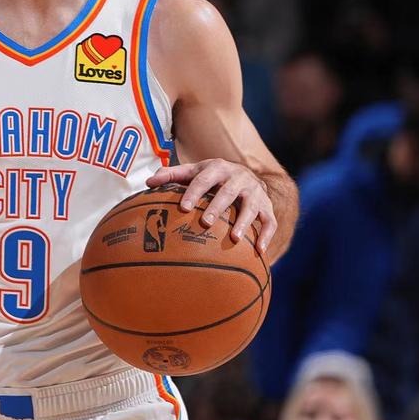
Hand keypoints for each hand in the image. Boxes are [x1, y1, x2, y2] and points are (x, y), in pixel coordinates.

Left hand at [145, 159, 276, 253]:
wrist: (248, 175)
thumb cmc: (213, 177)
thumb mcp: (194, 171)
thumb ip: (172, 175)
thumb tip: (148, 183)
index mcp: (218, 168)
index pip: (203, 179)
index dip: (193, 192)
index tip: (183, 207)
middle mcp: (238, 177)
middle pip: (227, 193)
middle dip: (217, 207)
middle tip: (206, 223)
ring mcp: (255, 192)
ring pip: (251, 207)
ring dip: (244, 222)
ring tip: (235, 238)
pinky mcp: (267, 206)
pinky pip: (270, 221)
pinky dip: (267, 235)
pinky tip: (259, 251)